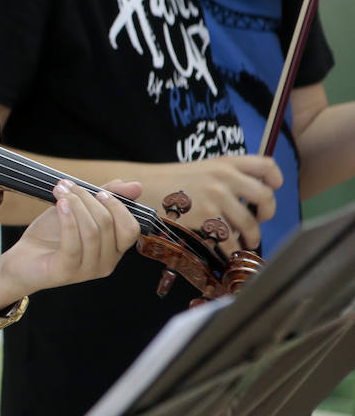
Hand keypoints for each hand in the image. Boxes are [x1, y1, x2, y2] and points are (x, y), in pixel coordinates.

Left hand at [1, 179, 142, 294]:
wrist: (22, 259)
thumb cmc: (52, 235)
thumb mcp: (80, 211)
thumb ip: (106, 198)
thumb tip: (137, 186)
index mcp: (113, 249)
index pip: (131, 229)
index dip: (117, 206)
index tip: (97, 190)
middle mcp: (106, 263)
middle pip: (108, 225)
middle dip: (88, 199)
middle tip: (68, 185)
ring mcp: (87, 270)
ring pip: (92, 232)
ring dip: (76, 205)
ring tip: (60, 191)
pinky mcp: (67, 272)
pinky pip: (73, 243)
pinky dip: (68, 220)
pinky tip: (60, 204)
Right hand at [135, 157, 280, 251]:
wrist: (139, 188)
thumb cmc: (168, 182)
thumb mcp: (200, 169)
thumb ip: (225, 177)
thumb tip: (249, 199)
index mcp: (225, 163)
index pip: (265, 166)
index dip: (275, 179)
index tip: (272, 189)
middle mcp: (224, 178)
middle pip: (265, 197)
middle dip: (267, 214)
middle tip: (258, 222)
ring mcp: (215, 198)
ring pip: (249, 224)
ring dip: (251, 238)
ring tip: (246, 244)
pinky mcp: (204, 218)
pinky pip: (229, 240)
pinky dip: (231, 251)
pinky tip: (228, 252)